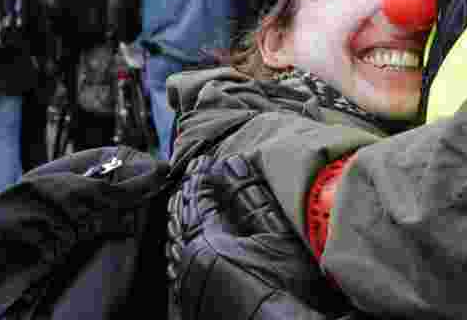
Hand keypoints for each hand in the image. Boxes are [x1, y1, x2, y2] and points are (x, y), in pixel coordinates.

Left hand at [167, 153, 348, 319]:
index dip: (201, 177)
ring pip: (180, 244)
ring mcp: (190, 289)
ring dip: (188, 221)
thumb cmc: (286, 289)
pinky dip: (189, 245)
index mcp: (203, 244)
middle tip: (198, 176)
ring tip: (197, 204)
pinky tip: (198, 243)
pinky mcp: (195, 306)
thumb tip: (232, 164)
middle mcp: (188, 267)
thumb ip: (250, 197)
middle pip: (182, 221)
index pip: (197, 200)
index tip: (206, 160)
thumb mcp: (276, 235)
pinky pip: (184, 266)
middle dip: (191, 197)